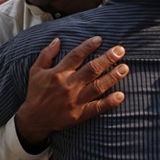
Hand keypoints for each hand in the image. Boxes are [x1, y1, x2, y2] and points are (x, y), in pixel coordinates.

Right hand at [15, 36, 127, 150]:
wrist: (34, 119)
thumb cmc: (36, 93)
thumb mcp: (35, 71)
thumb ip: (46, 54)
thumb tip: (57, 40)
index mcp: (58, 73)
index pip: (76, 56)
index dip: (88, 46)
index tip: (100, 39)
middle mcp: (69, 85)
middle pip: (91, 69)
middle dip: (107, 59)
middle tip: (120, 50)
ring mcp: (75, 100)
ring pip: (98, 87)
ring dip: (112, 77)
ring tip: (125, 68)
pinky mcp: (80, 114)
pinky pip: (97, 108)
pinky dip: (109, 103)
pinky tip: (121, 96)